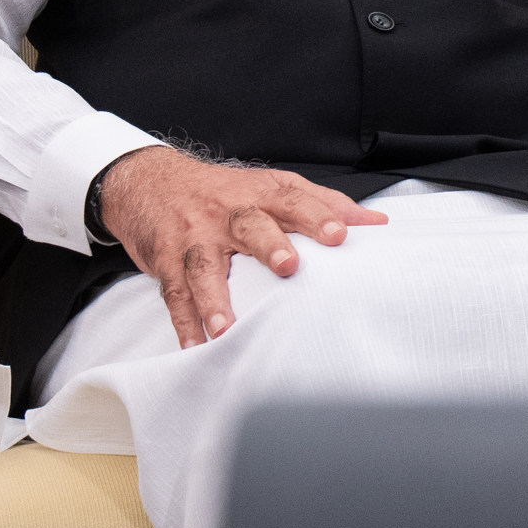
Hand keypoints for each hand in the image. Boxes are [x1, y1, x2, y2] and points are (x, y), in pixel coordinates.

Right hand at [92, 146, 386, 347]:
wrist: (151, 183)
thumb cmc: (226, 193)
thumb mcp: (273, 187)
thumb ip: (325, 203)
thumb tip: (376, 223)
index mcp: (260, 194)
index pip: (293, 200)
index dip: (317, 215)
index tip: (341, 234)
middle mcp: (226, 213)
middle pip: (248, 226)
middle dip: (269, 246)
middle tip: (288, 267)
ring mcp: (194, 237)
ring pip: (202, 265)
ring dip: (213, 298)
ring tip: (226, 327)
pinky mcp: (166, 260)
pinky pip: (174, 292)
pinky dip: (183, 320)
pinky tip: (194, 344)